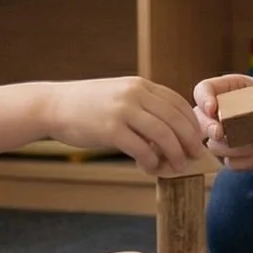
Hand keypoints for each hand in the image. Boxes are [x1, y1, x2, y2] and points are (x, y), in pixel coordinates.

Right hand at [43, 76, 205, 175]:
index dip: (192, 124)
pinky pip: (141, 149)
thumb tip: (170, 130)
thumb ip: (143, 106)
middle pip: (175, 120)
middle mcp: (135, 94)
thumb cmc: (88, 105)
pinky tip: (149, 167)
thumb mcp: (120, 95)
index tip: (197, 140)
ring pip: (163, 135)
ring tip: (176, 166)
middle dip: (189, 141)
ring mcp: (123, 111)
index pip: (178, 103)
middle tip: (195, 157)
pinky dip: (151, 161)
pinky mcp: (110, 130)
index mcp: (140, 85)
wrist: (54, 106)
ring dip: (174, 154)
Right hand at [192, 75, 252, 170]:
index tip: (214, 109)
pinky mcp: (241, 157)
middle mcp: (228, 112)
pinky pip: (231, 163)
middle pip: (200, 119)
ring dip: (236, 147)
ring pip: (215, 145)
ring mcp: (232, 136)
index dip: (204, 98)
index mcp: (235, 89)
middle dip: (209, 127)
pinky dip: (247, 161)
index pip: (205, 90)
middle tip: (223, 132)